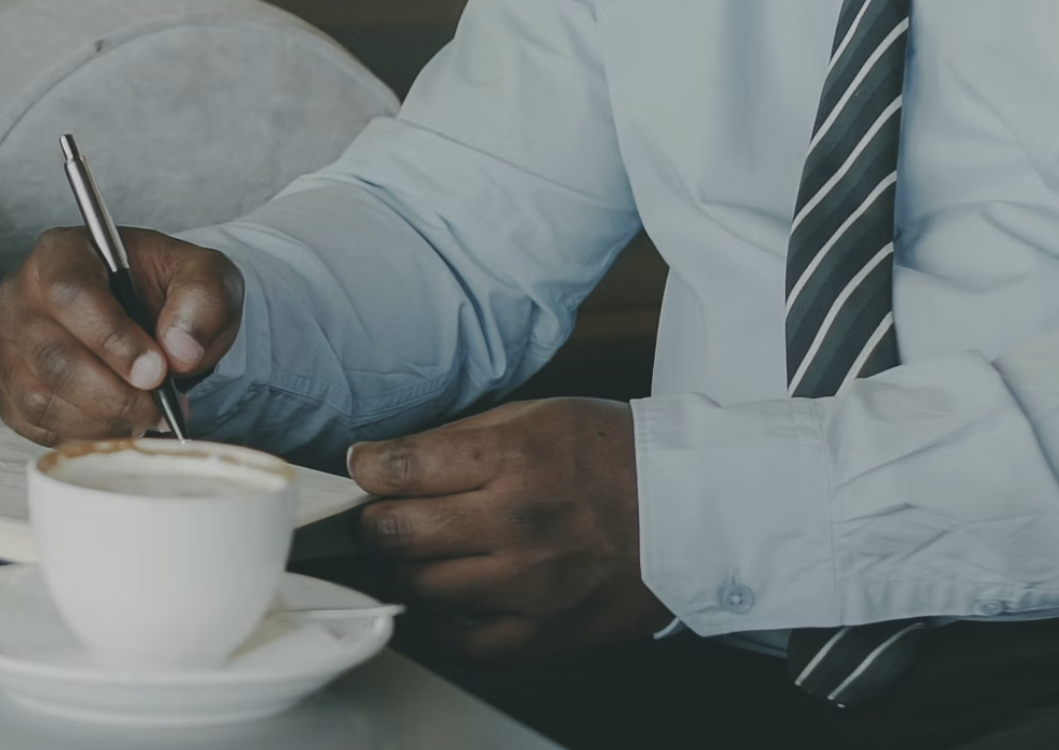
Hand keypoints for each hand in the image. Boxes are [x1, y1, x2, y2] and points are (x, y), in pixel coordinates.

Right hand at [0, 225, 242, 443]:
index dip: (113, 339)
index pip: (71, 294)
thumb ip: (203, 299)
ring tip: (143, 414)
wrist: (152, 316)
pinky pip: (36, 426)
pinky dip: (83, 434)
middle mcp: (22, 296)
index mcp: (62, 253)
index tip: (156, 370)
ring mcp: (8, 346)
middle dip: (114, 393)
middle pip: (54, 357)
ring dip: (102, 420)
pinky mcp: (9, 390)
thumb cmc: (166, 290)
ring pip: (41, 399)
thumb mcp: (205, 276)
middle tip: (159, 405)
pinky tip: (116, 421)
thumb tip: (180, 349)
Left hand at [349, 398, 663, 661]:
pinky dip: (438, 621)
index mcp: (513, 459)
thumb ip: (461, 437)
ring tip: (418, 553)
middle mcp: (516, 524)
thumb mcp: (539, 415)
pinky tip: (445, 597)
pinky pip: (460, 642)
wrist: (692, 513)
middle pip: (395, 533)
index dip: (368, 467)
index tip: (367, 467)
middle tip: (382, 515)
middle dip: (374, 520)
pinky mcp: (543, 633)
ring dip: (403, 569)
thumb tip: (390, 458)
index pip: (400, 469)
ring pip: (418, 588)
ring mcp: (530, 586)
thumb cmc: (615, 457)